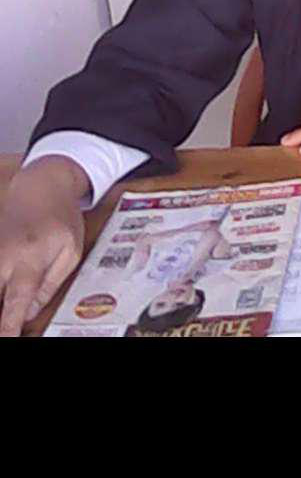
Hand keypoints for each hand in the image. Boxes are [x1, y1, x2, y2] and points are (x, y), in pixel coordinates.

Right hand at [0, 157, 87, 336]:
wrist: (42, 183)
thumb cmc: (62, 216)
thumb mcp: (71, 251)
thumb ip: (51, 285)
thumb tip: (30, 313)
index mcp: (30, 259)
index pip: (16, 301)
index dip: (8, 326)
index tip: (7, 338)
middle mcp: (4, 257)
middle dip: (2, 314)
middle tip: (12, 322)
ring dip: (1, 294)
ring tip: (12, 303)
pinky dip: (1, 279)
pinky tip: (7, 282)